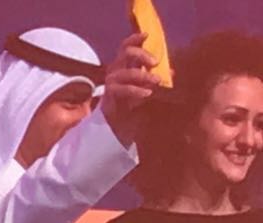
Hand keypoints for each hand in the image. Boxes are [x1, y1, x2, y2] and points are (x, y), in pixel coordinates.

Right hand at [100, 32, 161, 146]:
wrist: (118, 130)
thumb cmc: (133, 107)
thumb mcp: (148, 89)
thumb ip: (156, 79)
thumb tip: (172, 71)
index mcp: (124, 67)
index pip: (126, 47)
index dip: (135, 39)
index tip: (147, 35)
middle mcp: (115, 72)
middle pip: (125, 53)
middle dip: (141, 54)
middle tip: (155, 62)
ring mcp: (110, 84)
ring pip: (124, 72)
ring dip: (142, 75)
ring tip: (156, 81)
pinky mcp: (108, 98)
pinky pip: (121, 89)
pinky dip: (135, 90)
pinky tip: (146, 94)